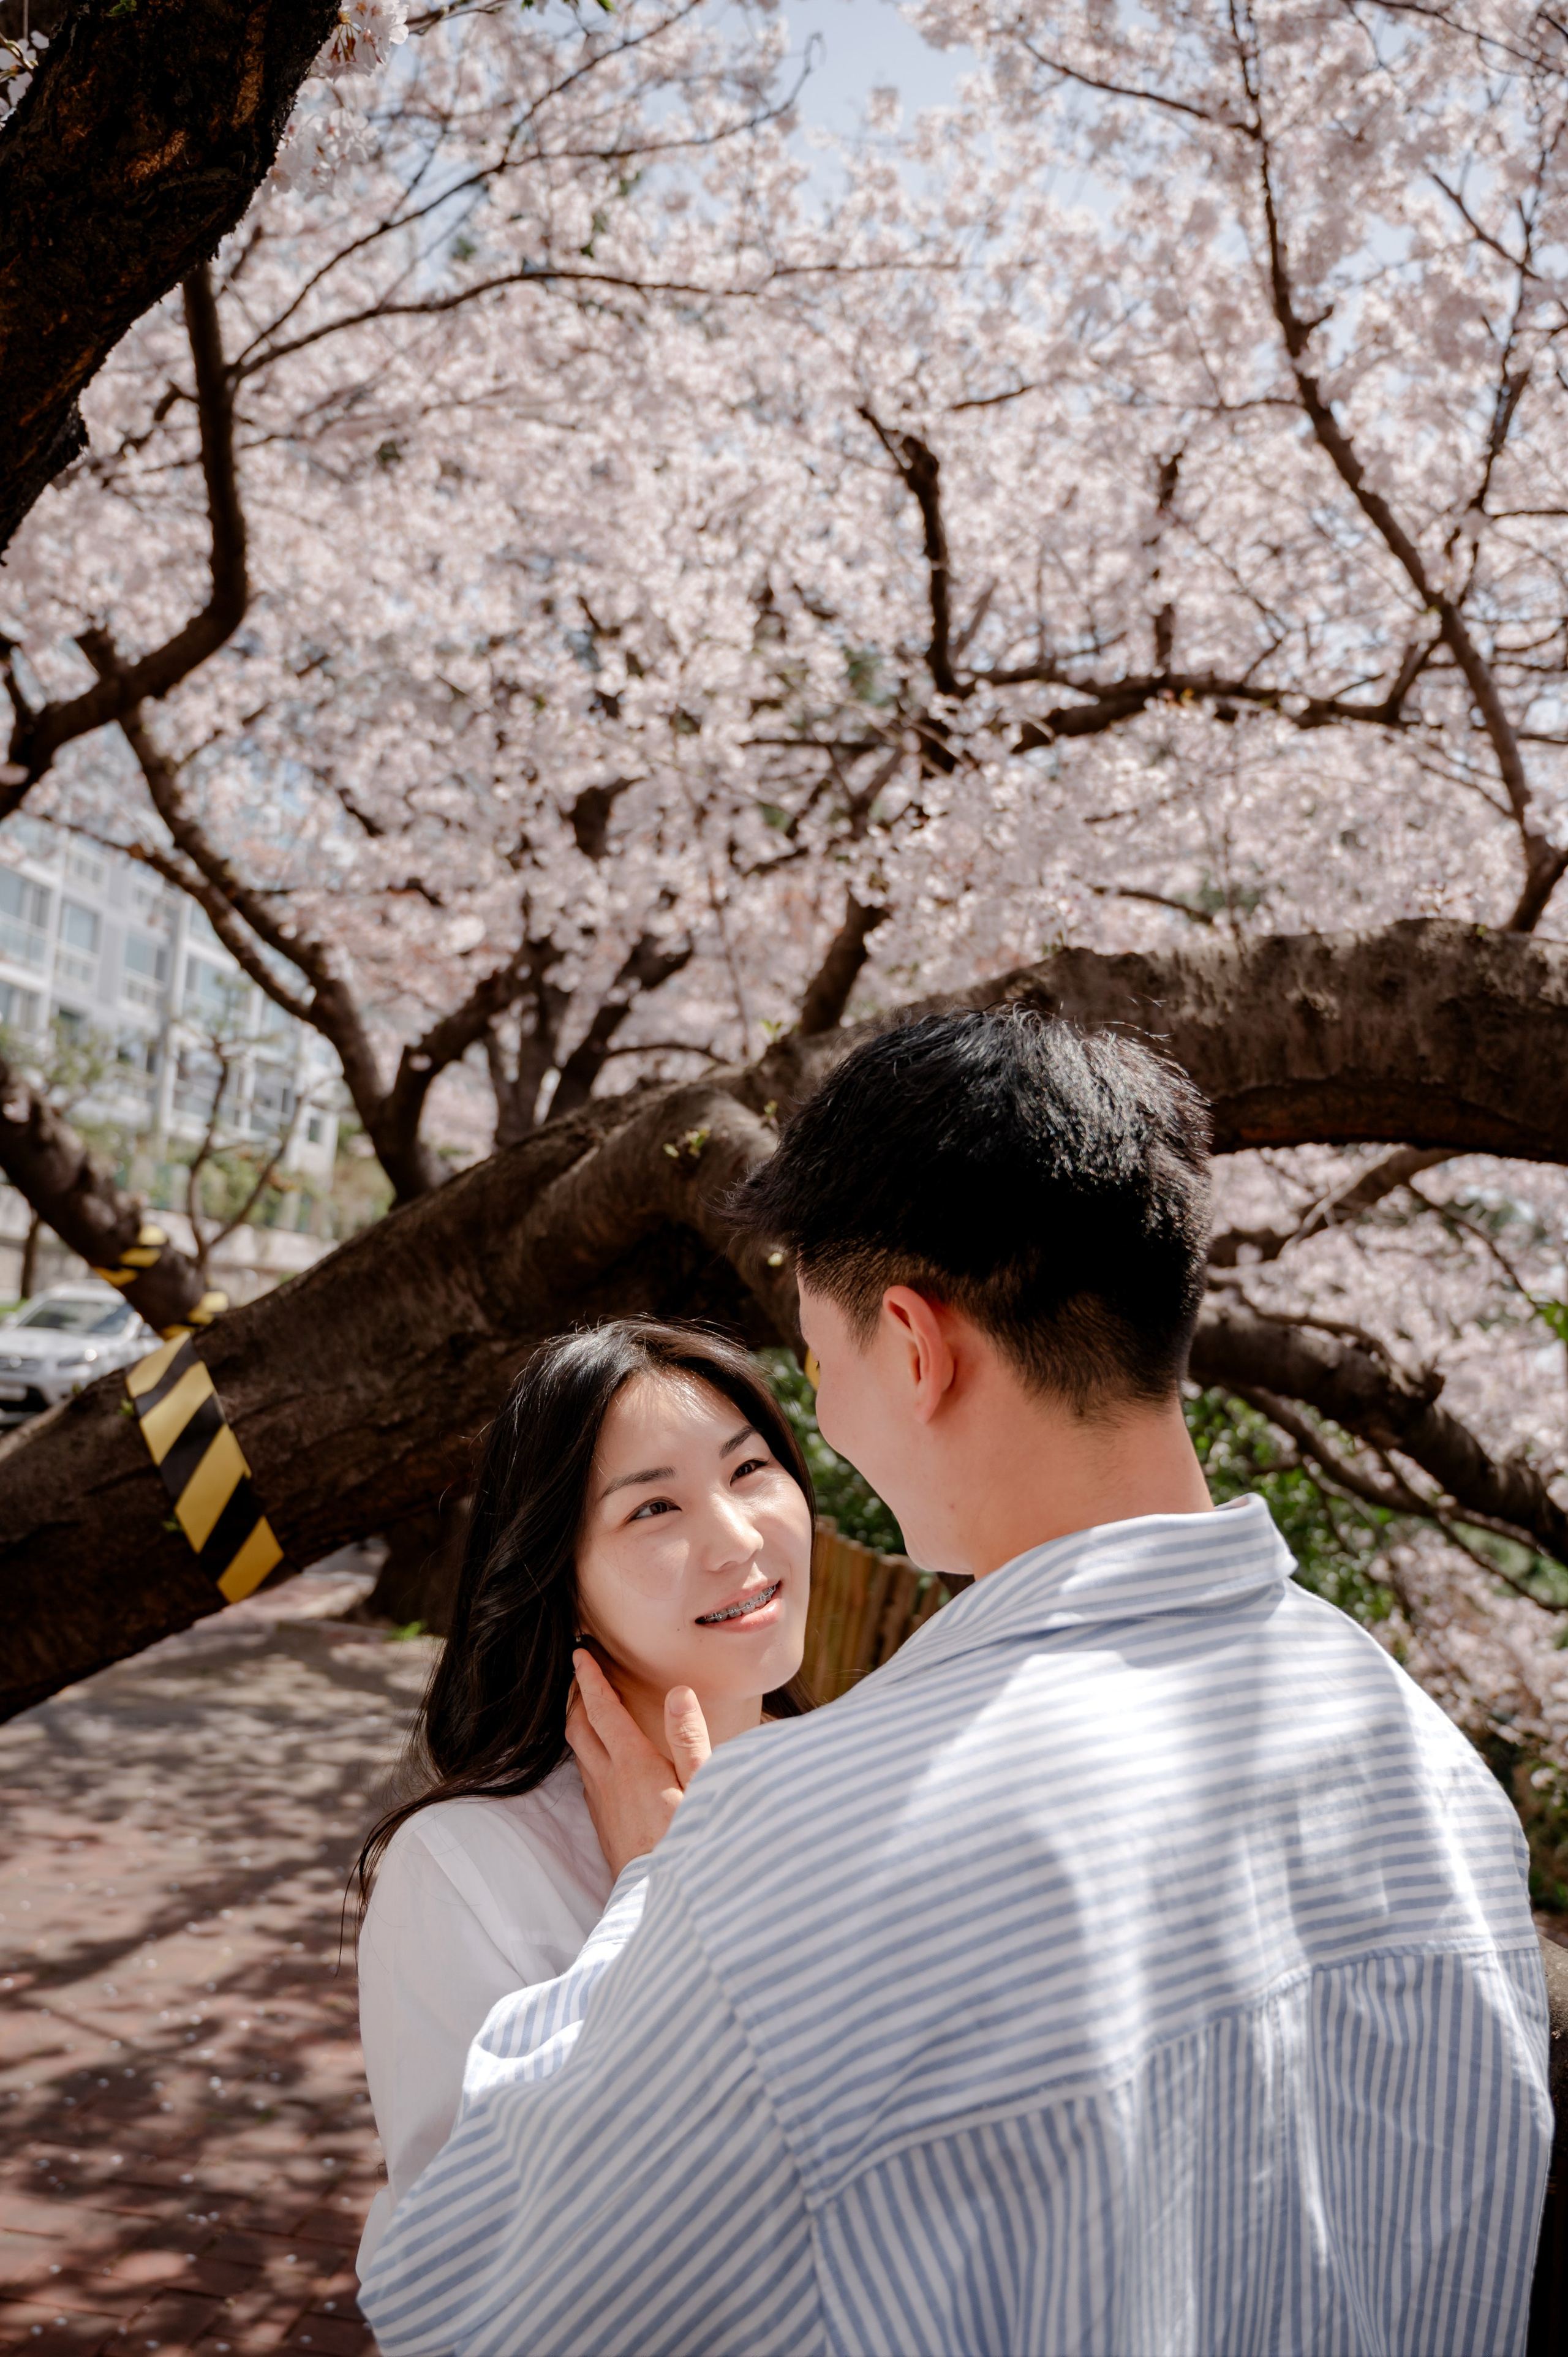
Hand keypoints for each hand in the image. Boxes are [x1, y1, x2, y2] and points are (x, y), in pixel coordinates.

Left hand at [565, 1649, 711, 1877]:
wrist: (664, 1903)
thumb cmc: (693, 1845)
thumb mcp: (703, 1789)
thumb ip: (690, 1740)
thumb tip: (677, 1694)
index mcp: (634, 1765)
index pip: (603, 1711)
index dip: (591, 1678)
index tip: (580, 1653)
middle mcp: (609, 1782)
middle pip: (578, 1728)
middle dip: (576, 1695)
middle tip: (580, 1672)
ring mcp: (603, 1806)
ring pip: (579, 1753)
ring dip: (579, 1723)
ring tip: (586, 1706)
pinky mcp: (604, 1827)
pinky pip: (587, 1778)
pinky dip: (587, 1753)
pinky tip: (601, 1758)